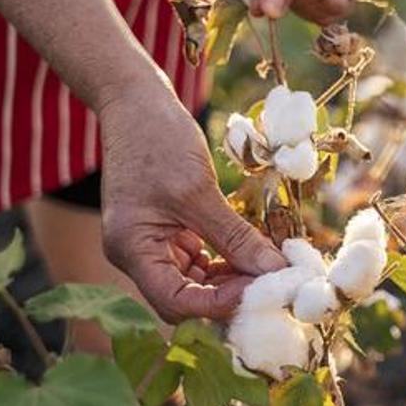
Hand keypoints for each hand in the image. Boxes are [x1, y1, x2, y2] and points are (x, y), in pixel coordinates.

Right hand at [98, 75, 285, 322]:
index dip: (220, 303)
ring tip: (272, 266)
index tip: (262, 289)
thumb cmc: (157, 139)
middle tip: (275, 282)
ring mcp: (154, 246)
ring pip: (198, 284)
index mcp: (131, 250)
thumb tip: (274, 271)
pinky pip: (202, 262)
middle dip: (230, 295)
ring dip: (235, 279)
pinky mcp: (171, 234)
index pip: (176, 302)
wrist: (136, 102)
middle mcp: (138, 256)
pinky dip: (229, 260)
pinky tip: (257, 252)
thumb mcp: (198, 189)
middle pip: (187, 300)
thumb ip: (234, 235)